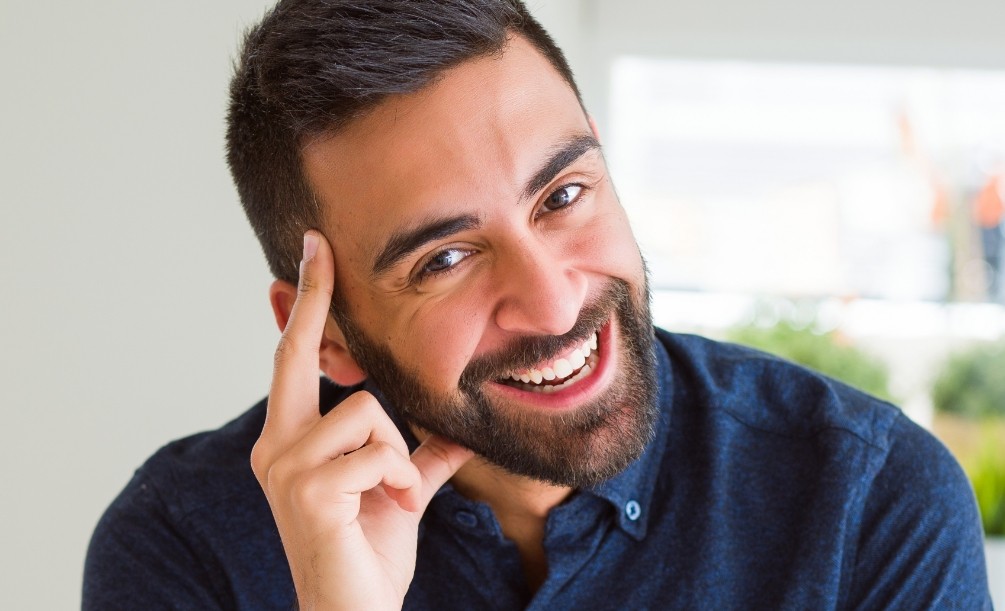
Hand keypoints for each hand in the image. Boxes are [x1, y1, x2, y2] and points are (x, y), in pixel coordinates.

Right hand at [250, 230, 472, 609]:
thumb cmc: (369, 555)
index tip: (311, 253)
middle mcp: (274, 447)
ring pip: (366, 411)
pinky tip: (391, 508)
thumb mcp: (399, 492)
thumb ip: (421, 457)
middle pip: (299, 354)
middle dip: (313, 296)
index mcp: (290, 441)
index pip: (296, 360)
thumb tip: (456, 430)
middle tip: (319, 241)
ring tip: (393, 495)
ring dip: (397, 456)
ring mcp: (284, 467)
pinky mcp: (307, 490)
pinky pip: (378, 450)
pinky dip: (402, 479)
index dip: (304, 305)